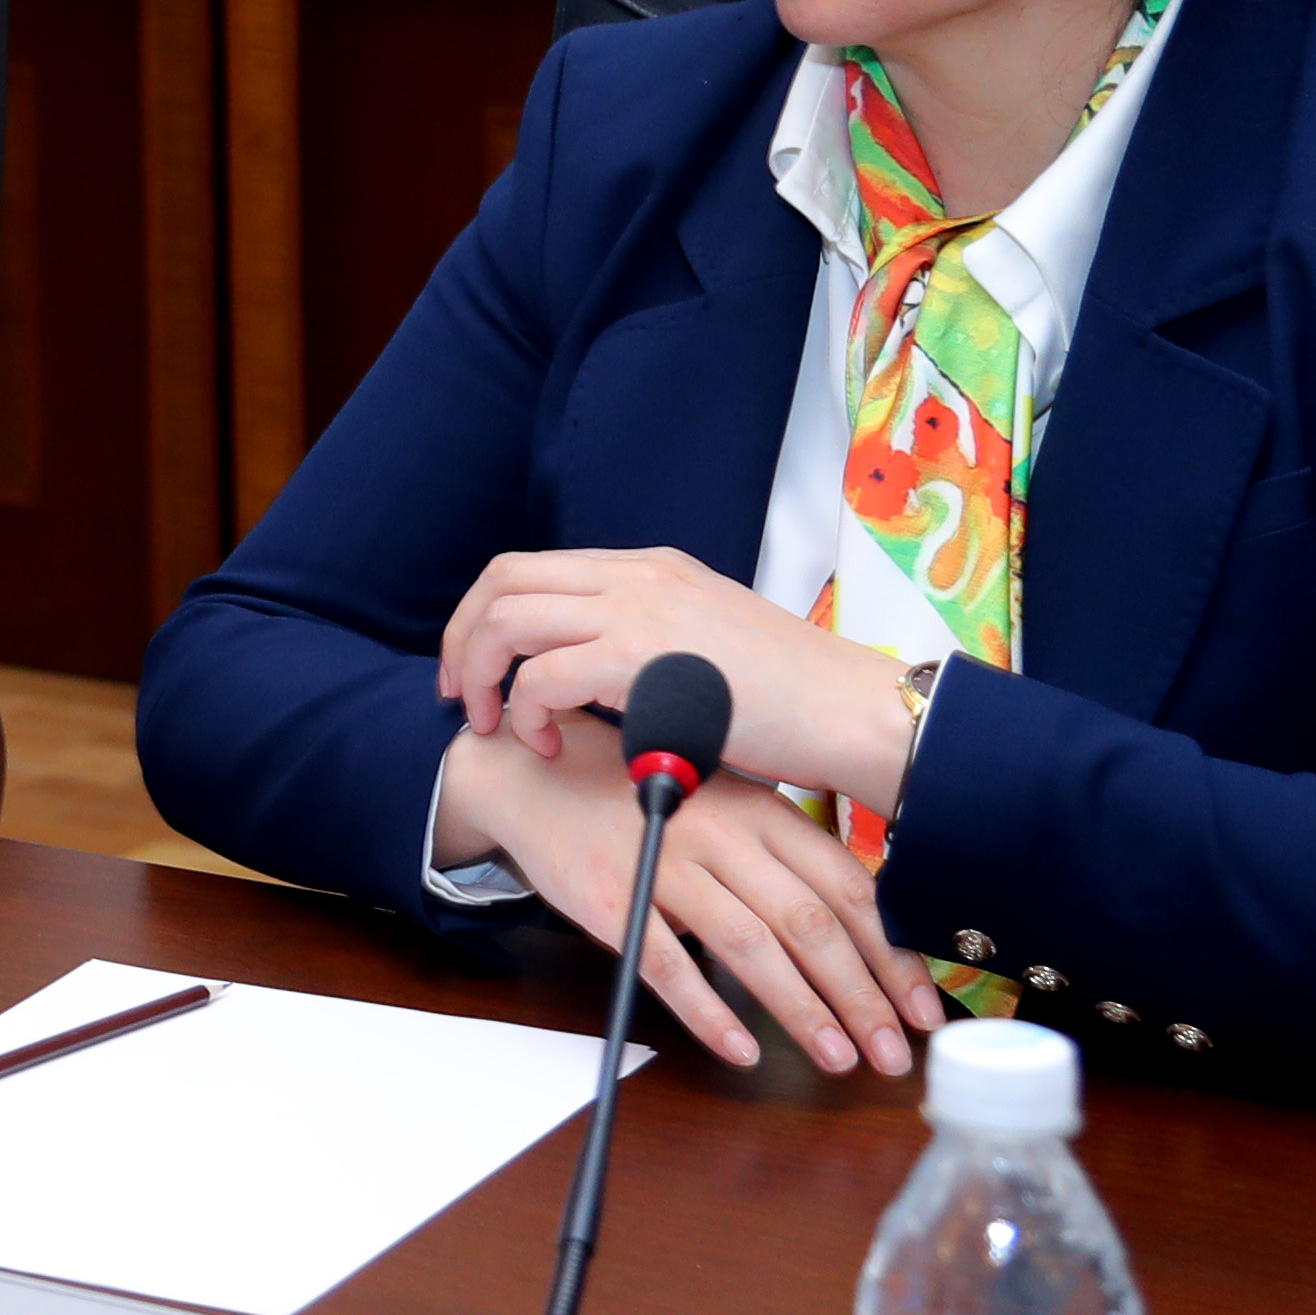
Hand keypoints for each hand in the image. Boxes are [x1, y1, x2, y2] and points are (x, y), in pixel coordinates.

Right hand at [438, 720, 940, 1075]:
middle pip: (811, 924)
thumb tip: (865, 926)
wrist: (537, 770)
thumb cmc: (644, 795)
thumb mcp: (727, 804)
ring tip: (838, 1059)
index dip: (891, 956)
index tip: (922, 1011)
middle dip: (862, 998)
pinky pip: (669, 962)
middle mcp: (721, 832)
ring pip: (752, 946)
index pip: (849, 889)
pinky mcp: (610, 895)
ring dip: (804, 1011)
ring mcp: (664, 862)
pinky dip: (710, 1011)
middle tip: (892, 1057)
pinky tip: (744, 1049)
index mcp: (762, 810)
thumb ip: (786, 853)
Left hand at [442, 544, 918, 804]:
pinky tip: (551, 747)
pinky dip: (529, 715)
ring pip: (509, 622)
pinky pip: (544, 679)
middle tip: (462, 697)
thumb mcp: (704, 643)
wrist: (853, 711)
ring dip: (486, 677)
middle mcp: (635, 575)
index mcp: (648, 568)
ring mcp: (637, 611)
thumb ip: (643, 642)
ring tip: (497, 725)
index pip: (532, 568)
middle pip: (503, 581)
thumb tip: (584, 676)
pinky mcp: (642, 660)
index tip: (477, 668)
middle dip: (465, 640)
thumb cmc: (793, 699)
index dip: (485, 615)